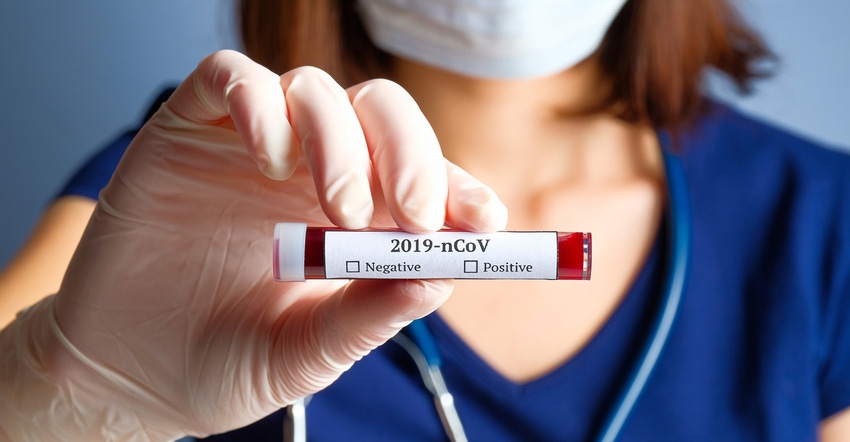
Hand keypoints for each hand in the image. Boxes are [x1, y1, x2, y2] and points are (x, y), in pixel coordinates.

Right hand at [0, 50, 505, 439]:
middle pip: (381, 114)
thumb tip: (440, 278)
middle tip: (416, 211)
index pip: (421, 177)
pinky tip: (272, 160)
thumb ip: (369, 315)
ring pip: (316, 89)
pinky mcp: (188, 129)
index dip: (459, 188)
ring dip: (342, 142)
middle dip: (411, 155)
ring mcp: (251, 146)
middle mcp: (310, 171)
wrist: (127, 376)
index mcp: (353, 220)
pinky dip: (261, 105)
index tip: (482, 222)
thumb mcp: (308, 352)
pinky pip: (231, 80)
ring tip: (340, 210)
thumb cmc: (222, 363)